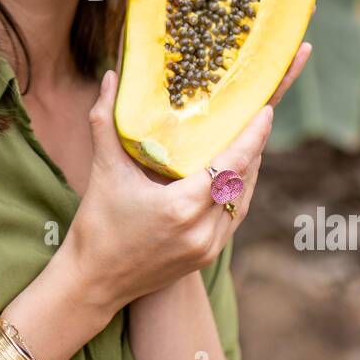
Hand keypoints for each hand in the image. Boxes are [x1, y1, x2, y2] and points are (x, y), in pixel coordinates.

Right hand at [60, 69, 275, 316]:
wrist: (93, 282)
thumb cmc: (96, 225)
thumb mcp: (103, 170)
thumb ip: (105, 120)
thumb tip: (111, 77)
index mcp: (180, 207)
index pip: (230, 165)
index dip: (252, 137)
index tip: (266, 111)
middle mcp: (201, 230)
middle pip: (242, 181)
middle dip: (254, 148)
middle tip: (257, 117)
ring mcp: (207, 248)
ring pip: (241, 202)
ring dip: (248, 172)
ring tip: (250, 142)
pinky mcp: (206, 257)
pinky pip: (232, 219)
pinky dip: (236, 194)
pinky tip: (233, 176)